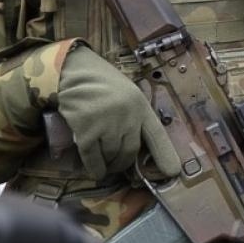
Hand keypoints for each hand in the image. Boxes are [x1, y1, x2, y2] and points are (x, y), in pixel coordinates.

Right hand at [54, 47, 180, 179]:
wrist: (72, 71)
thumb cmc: (100, 82)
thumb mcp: (126, 94)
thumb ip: (132, 115)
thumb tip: (133, 142)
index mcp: (140, 105)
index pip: (157, 134)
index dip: (164, 154)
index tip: (172, 172)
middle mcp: (128, 116)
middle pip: (130, 151)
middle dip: (124, 163)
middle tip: (117, 167)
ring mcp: (107, 124)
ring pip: (111, 155)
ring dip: (108, 164)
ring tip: (105, 166)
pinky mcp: (86, 130)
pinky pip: (92, 157)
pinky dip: (94, 167)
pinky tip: (95, 171)